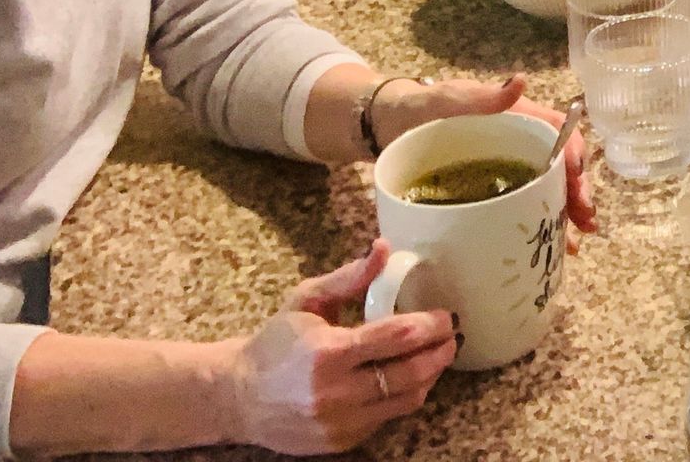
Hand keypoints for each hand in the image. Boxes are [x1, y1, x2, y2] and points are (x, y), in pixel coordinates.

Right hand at [220, 240, 454, 454]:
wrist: (238, 397)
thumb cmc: (276, 343)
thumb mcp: (307, 300)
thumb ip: (349, 277)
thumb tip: (384, 248)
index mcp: (328, 352)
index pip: (396, 337)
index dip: (429, 325)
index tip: (445, 315)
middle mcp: (336, 392)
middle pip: (409, 373)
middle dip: (440, 352)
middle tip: (452, 336)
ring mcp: (339, 422)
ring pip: (406, 400)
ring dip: (430, 376)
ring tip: (438, 356)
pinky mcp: (340, 441)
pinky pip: (387, 417)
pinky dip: (403, 396)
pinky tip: (407, 378)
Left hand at [373, 75, 597, 246]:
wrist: (390, 127)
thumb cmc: (423, 107)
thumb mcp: (450, 97)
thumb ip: (482, 96)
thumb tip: (519, 82)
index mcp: (518, 118)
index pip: (558, 133)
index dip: (572, 154)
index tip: (575, 180)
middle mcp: (521, 143)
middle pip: (560, 166)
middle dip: (576, 193)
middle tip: (584, 220)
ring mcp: (509, 168)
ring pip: (548, 189)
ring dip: (565, 214)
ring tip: (574, 243)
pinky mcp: (495, 190)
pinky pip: (525, 205)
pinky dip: (540, 223)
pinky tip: (551, 245)